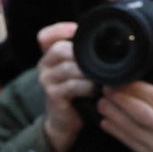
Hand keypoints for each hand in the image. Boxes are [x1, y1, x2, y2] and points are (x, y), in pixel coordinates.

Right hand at [37, 22, 94, 151]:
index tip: (76, 30)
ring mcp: (46, 81)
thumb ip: (82, 56)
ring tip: (100, 78)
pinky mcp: (53, 95)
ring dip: (88, 72)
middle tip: (99, 62)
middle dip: (81, 54)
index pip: (45, 36)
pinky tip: (95, 91)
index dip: (59, 30)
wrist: (64, 121)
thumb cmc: (75, 93)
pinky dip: (87, 87)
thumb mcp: (77, 71)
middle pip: (59, 49)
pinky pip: (72, 85)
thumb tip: (108, 40)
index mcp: (49, 56)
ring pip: (68, 67)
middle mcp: (44, 66)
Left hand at [97, 54, 152, 151]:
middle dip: (120, 98)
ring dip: (113, 114)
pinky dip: (115, 131)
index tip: (121, 78)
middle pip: (140, 110)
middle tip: (105, 88)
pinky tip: (105, 122)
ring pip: (131, 126)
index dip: (136, 87)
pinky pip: (129, 142)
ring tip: (101, 102)